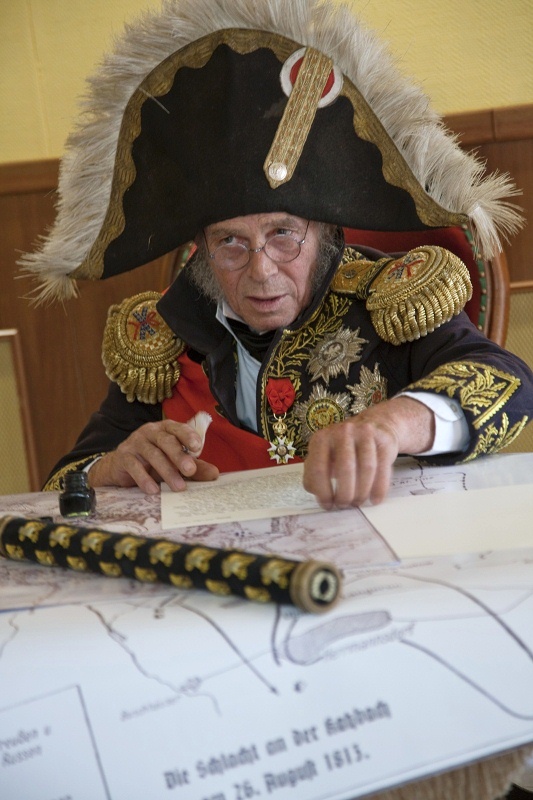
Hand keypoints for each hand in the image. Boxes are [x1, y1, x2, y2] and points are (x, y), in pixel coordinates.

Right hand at [87, 419, 218, 493]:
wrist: (120, 466)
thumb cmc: (153, 461)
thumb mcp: (175, 463)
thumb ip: (194, 467)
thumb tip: (215, 474)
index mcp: (166, 429)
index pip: (178, 428)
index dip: (188, 435)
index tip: (198, 447)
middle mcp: (151, 432)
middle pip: (166, 441)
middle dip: (179, 456)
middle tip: (190, 470)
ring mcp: (135, 442)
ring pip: (153, 454)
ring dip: (166, 471)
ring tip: (178, 487)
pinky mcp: (123, 456)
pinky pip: (134, 466)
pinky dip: (144, 479)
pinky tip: (153, 490)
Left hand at [303, 396, 434, 508]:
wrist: (374, 426)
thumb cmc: (343, 449)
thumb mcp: (324, 457)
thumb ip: (315, 475)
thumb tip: (319, 496)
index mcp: (322, 438)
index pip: (318, 468)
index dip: (323, 492)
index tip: (328, 505)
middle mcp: (343, 432)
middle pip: (345, 468)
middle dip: (345, 494)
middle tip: (345, 506)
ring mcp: (365, 434)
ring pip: (366, 468)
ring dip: (362, 492)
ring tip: (358, 502)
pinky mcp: (384, 440)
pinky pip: (383, 468)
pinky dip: (379, 488)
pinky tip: (374, 499)